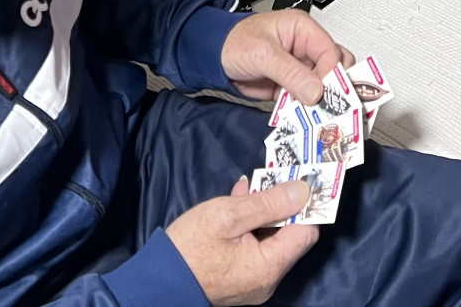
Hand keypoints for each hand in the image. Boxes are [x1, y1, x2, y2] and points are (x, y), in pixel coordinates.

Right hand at [166, 177, 317, 305]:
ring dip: (265, 211)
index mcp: (269, 266)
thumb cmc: (189, 247)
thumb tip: (303, 190)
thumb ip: (268, 202)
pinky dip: (252, 225)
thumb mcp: (228, 215)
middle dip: (283, 205)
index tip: (300, 180)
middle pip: (290, 235)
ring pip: (272, 239)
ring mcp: (254, 282)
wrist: (154, 282)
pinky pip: (256, 248)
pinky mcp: (241, 280)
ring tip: (250, 187)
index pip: (306, 232)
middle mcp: (268, 279)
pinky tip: (240, 201)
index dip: (306, 205)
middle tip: (272, 178)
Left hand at [221, 9, 355, 104]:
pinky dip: (306, 109)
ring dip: (319, 101)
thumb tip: (315, 91)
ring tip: (316, 115)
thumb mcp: (263, 54)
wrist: (212, 57)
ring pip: (323, 86)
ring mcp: (300, 67)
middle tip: (330, 105)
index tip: (327, 93)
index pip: (330, 51)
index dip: (332, 73)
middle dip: (333, 87)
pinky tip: (302, 116)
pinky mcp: (291, 84)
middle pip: (334, 67)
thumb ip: (290, 72)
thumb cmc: (234, 41)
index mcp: (303, 29)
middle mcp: (305, 47)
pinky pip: (306, 98)